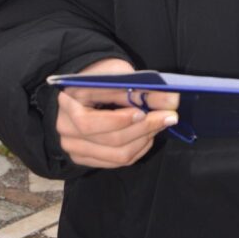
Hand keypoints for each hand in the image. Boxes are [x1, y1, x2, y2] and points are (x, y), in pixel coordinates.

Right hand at [56, 58, 180, 168]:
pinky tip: (149, 136)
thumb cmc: (104, 77)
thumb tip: (173, 101)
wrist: (90, 87)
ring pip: (116, 154)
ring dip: (145, 140)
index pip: (90, 122)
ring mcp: (73, 146)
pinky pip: (116, 162)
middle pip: (109, 140)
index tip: (144, 113)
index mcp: (68, 101)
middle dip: (144, 129)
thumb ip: (144, 90)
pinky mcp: (85, 158)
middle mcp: (65, 127)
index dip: (120, 121)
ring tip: (161, 124)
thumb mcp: (121, 75)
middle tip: (169, 117)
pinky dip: (138, 150)